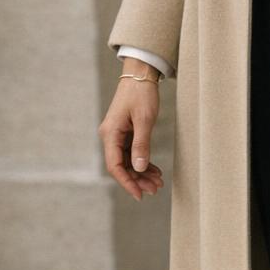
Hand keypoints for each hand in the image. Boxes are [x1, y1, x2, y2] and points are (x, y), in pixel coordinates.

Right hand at [98, 61, 165, 201]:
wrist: (140, 74)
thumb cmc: (141, 93)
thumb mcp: (144, 120)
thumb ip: (141, 145)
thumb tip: (139, 168)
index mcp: (110, 134)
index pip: (115, 166)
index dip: (127, 182)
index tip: (140, 195)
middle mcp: (110, 136)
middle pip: (122, 166)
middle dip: (138, 179)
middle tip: (156, 189)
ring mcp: (118, 135)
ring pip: (128, 161)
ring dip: (142, 173)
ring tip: (158, 182)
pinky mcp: (126, 132)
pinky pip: (132, 153)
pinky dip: (143, 162)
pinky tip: (155, 170)